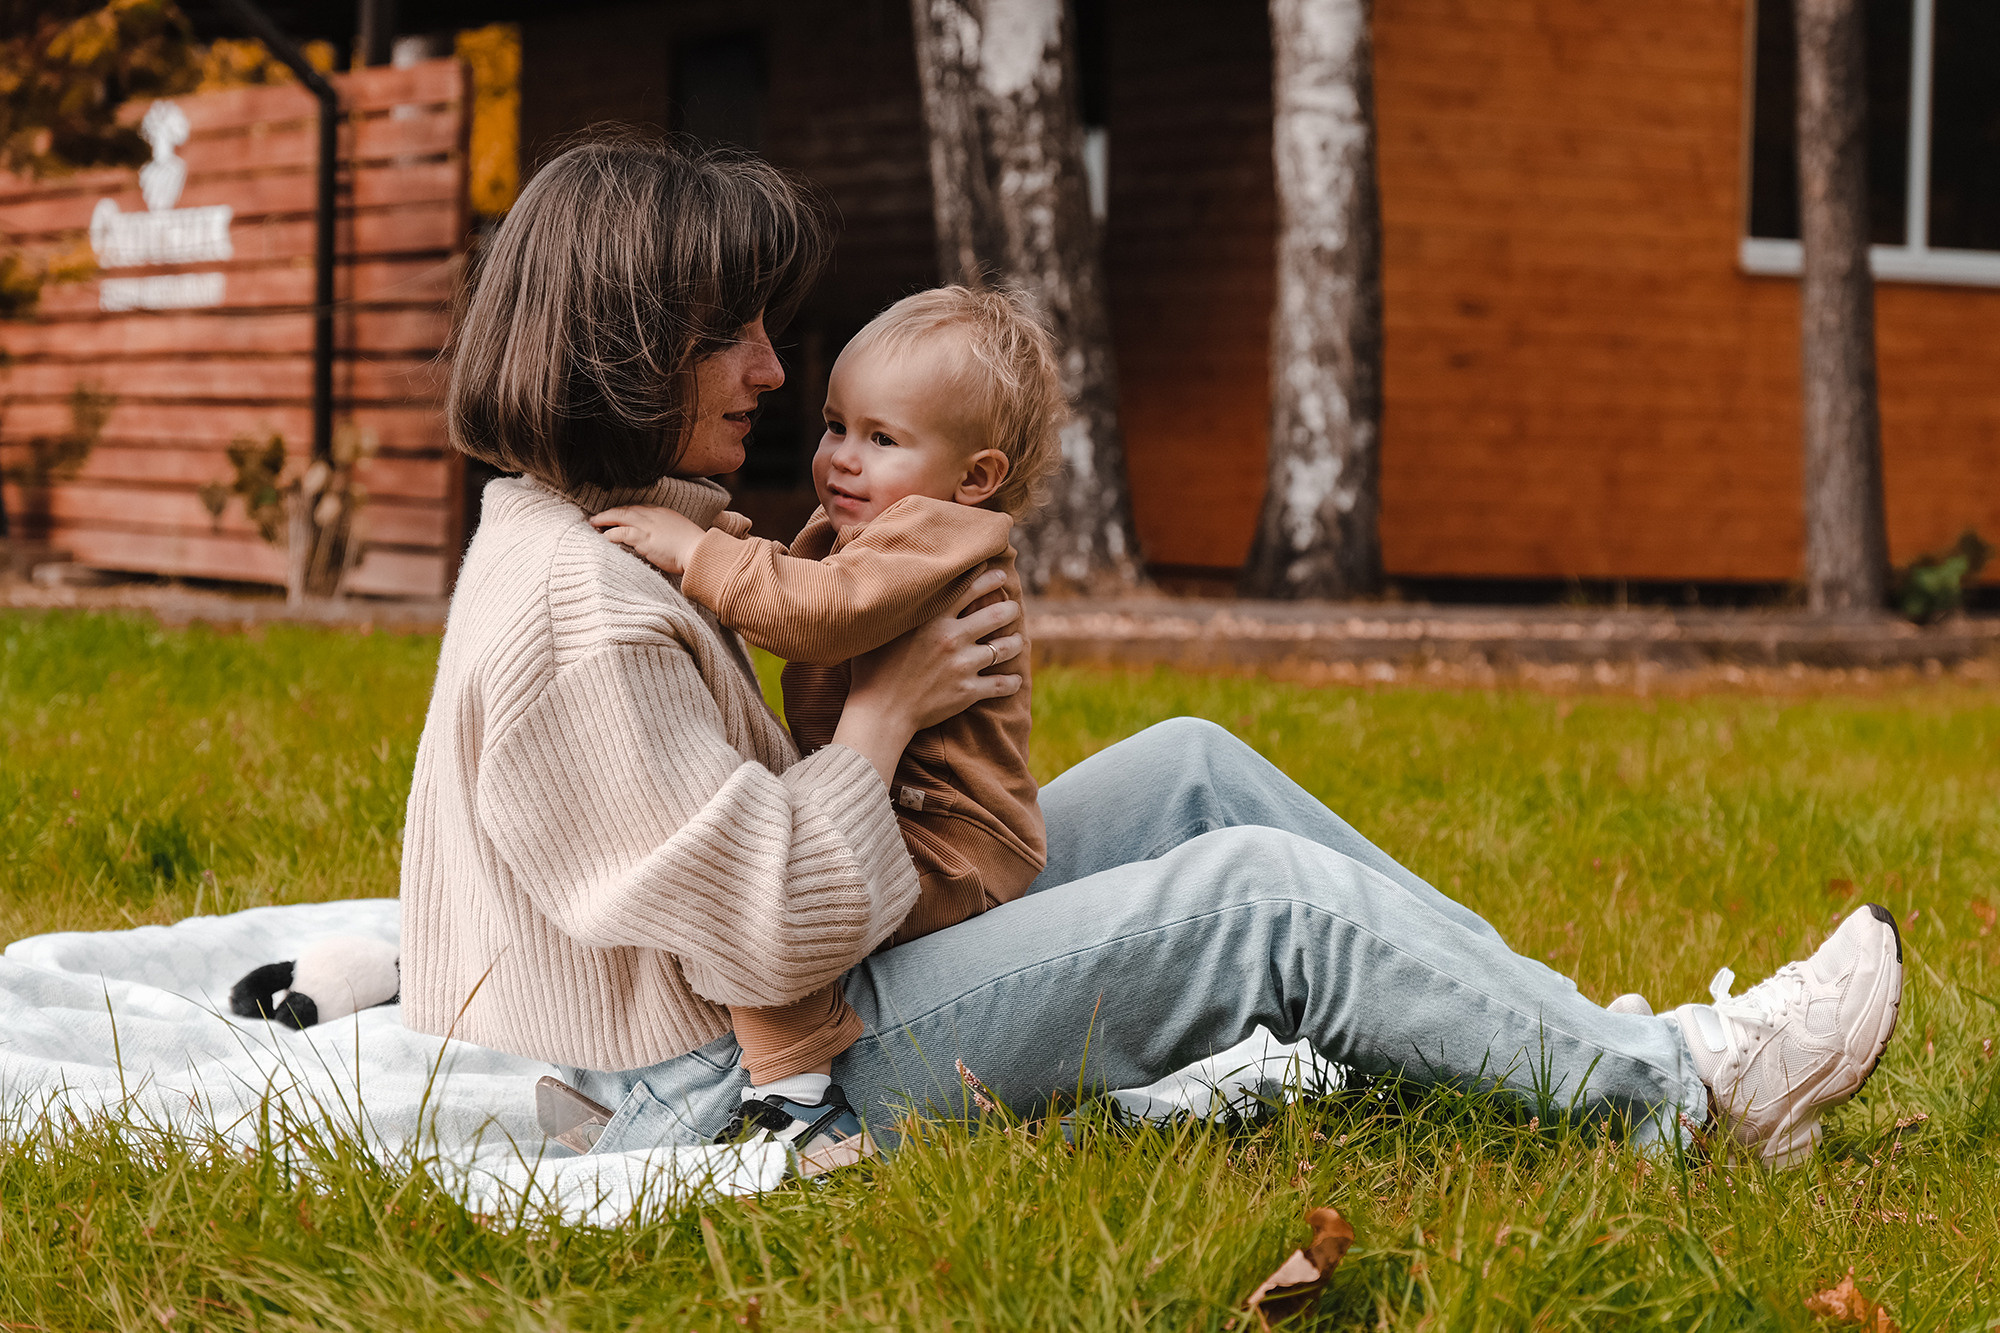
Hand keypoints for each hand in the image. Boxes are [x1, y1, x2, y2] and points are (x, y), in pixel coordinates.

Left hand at [590, 505, 705, 573]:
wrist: (700, 552)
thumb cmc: (694, 548)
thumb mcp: (681, 534)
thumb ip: (668, 534)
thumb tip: (661, 542)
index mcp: (663, 513)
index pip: (639, 508)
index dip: (625, 511)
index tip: (616, 516)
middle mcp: (653, 515)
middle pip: (626, 509)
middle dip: (610, 513)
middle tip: (597, 518)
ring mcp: (647, 525)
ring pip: (619, 517)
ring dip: (604, 520)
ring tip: (594, 525)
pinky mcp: (643, 538)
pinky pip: (621, 533)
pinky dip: (610, 534)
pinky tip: (604, 537)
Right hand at [832, 566, 1025, 785]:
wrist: (880, 712)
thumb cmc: (872, 671)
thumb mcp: (883, 630)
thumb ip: (899, 609)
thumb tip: (899, 589)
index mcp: (933, 618)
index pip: (969, 588)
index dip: (988, 578)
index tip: (998, 574)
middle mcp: (953, 637)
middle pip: (996, 615)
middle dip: (1009, 609)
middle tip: (1013, 607)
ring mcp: (963, 665)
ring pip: (1005, 648)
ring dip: (1015, 643)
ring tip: (1018, 641)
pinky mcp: (968, 691)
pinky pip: (1001, 684)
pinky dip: (1012, 682)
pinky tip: (1016, 680)